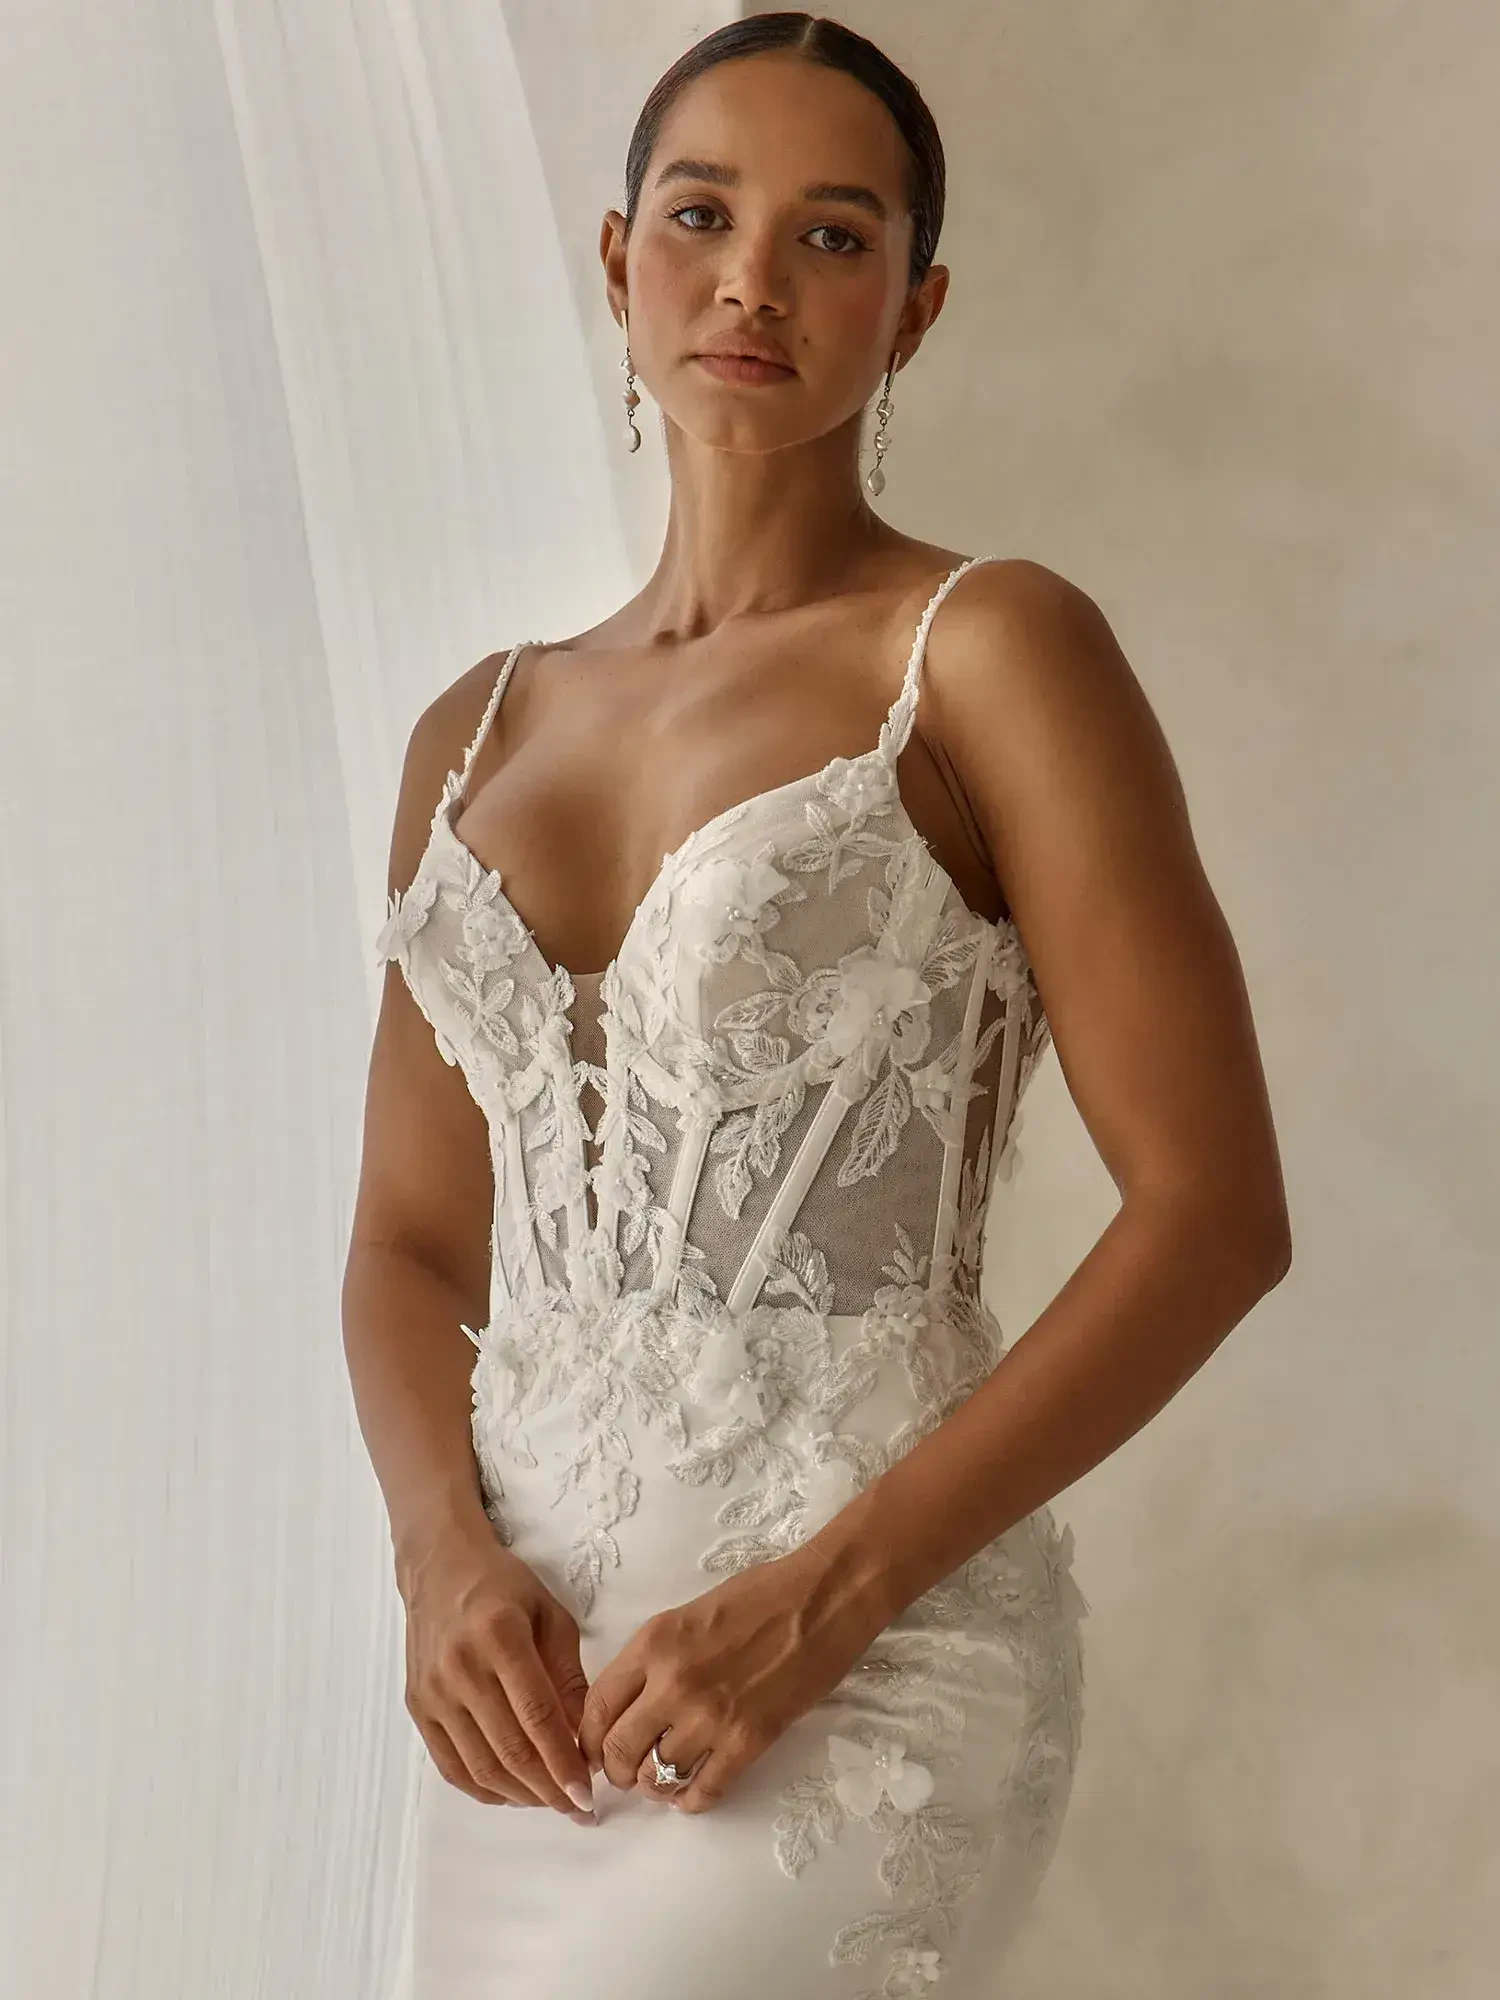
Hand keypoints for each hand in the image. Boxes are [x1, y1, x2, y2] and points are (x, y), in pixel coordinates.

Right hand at [398, 1513, 595, 1817]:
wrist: (440, 1566)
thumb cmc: (504, 1586)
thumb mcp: (551, 1615)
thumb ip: (569, 1674)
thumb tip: (586, 1736)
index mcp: (500, 1637)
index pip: (537, 1716)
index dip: (564, 1762)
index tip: (588, 1794)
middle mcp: (460, 1667)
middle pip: (509, 1749)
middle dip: (548, 1789)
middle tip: (578, 1809)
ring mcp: (433, 1691)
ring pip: (480, 1766)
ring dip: (520, 1795)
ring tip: (551, 1802)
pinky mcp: (417, 1707)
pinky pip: (450, 1765)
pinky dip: (484, 1788)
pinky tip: (513, 1793)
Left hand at [576, 1549, 878, 1814]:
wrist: (821, 1599)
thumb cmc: (758, 1595)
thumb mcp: (686, 1615)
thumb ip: (652, 1658)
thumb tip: (627, 1704)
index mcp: (653, 1643)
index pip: (596, 1707)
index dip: (587, 1739)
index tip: (594, 1749)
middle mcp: (672, 1683)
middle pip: (618, 1751)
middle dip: (615, 1771)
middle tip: (626, 1772)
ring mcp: (710, 1716)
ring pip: (656, 1778)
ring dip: (653, 1787)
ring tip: (662, 1781)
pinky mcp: (748, 1741)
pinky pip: (704, 1791)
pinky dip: (691, 1801)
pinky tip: (692, 1793)